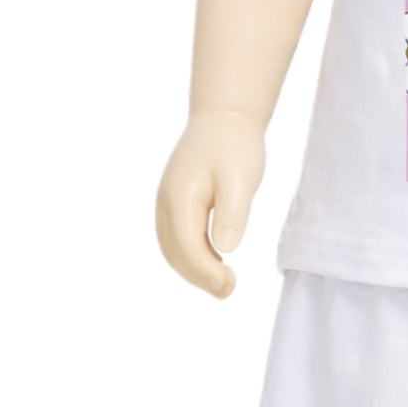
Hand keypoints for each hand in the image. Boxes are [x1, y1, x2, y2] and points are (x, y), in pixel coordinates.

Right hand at [155, 109, 265, 298]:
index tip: (230, 284)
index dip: (206, 272)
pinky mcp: (175, 201)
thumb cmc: (235, 146)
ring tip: (224, 283)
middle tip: (229, 290)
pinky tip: (215, 261)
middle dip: (199, 277)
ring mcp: (167, 201)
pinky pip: (176, 237)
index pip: (187, 247)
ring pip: (172, 248)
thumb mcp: (242, 179)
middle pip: (174, 253)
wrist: (225, 116)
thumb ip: (232, 214)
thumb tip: (224, 250)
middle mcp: (165, 202)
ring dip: (194, 270)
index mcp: (179, 198)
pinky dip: (191, 255)